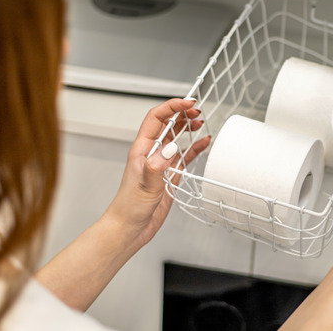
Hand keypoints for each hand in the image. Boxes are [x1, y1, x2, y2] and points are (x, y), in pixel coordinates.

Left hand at [105, 98, 210, 249]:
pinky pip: (183, 156)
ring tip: (200, 121)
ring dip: (187, 127)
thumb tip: (170, 148)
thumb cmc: (129, 208)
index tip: (188, 103)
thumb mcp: (145, 186)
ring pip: (175, 137)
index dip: (172, 107)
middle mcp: (151, 153)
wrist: (129, 228)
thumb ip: (156, 166)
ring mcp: (160, 163)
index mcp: (141, 149)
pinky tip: (203, 144)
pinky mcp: (169, 174)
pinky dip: (194, 148)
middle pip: (167, 124)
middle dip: (181, 113)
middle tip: (197, 110)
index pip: (156, 118)